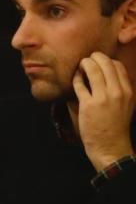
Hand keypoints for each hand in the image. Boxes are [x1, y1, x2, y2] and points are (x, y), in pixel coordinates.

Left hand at [72, 52, 134, 170]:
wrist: (110, 145)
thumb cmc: (115, 124)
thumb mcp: (125, 104)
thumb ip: (119, 89)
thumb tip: (108, 73)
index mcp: (127, 91)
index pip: (117, 66)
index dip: (106, 60)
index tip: (98, 62)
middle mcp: (117, 92)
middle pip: (106, 63)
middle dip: (94, 58)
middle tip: (86, 60)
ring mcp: (103, 98)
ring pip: (93, 70)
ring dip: (84, 64)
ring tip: (80, 66)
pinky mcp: (88, 105)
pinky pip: (80, 84)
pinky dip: (76, 78)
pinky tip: (75, 79)